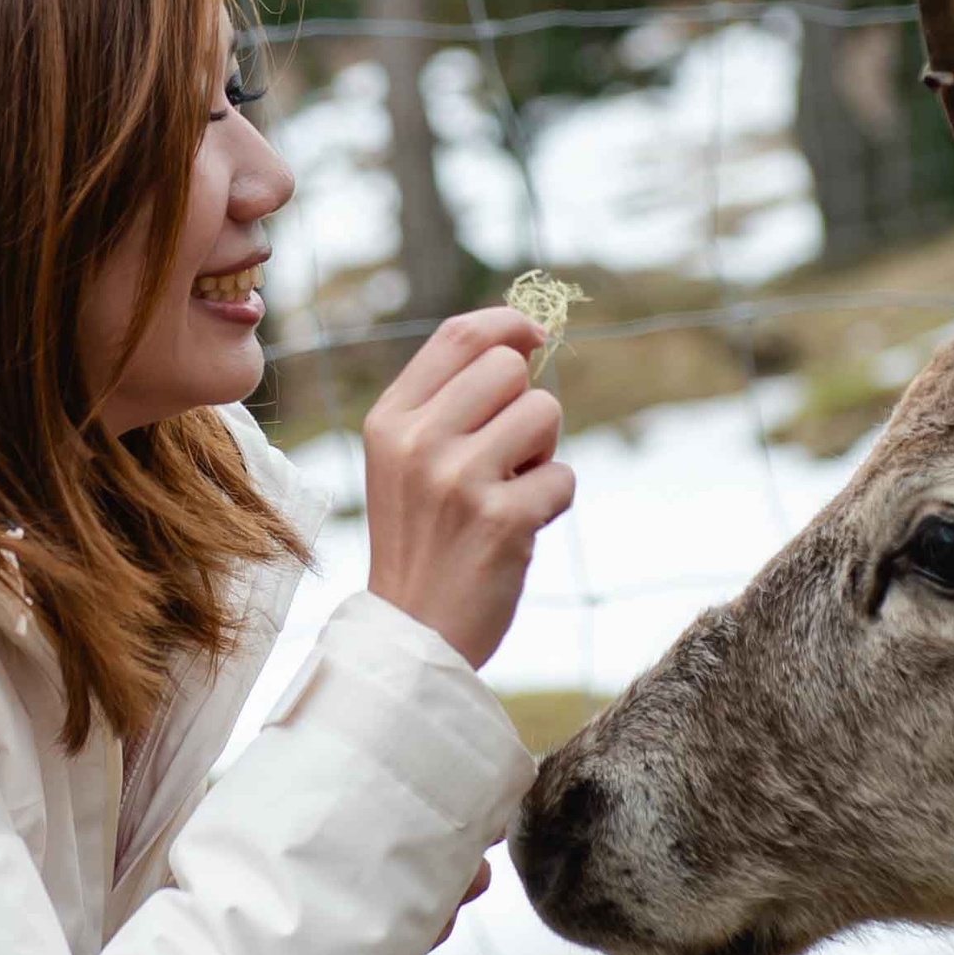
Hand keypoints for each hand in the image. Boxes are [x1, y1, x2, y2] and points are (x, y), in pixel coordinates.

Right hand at [364, 309, 575, 667]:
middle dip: (525, 403)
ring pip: (545, 412)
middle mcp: (418, 442)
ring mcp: (458, 480)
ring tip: (508, 490)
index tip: (535, 334)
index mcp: (390, 420)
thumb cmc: (422, 537)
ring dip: (542, 453)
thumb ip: (447, 401)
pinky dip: (552, 502)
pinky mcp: (502, 519)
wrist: (414, 631)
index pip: (459, 336)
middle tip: (506, 454)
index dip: (509, 323)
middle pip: (510, 367)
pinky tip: (518, 530)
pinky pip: (563, 475)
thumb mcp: (405, 460)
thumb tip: (522, 340)